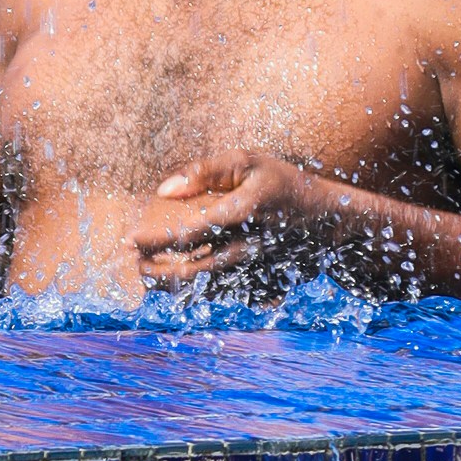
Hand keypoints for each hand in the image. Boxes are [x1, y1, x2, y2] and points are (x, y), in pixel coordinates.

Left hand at [132, 152, 337, 284]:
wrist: (330, 219)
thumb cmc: (283, 184)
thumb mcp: (247, 163)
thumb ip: (204, 171)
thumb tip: (163, 189)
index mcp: (239, 216)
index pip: (185, 235)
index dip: (153, 242)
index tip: (130, 241)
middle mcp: (245, 250)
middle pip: (190, 273)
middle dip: (156, 273)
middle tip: (137, 264)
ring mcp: (254, 272)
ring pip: (203, 291)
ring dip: (173, 287)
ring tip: (152, 274)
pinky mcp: (261, 287)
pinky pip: (224, 296)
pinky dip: (201, 293)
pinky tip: (187, 281)